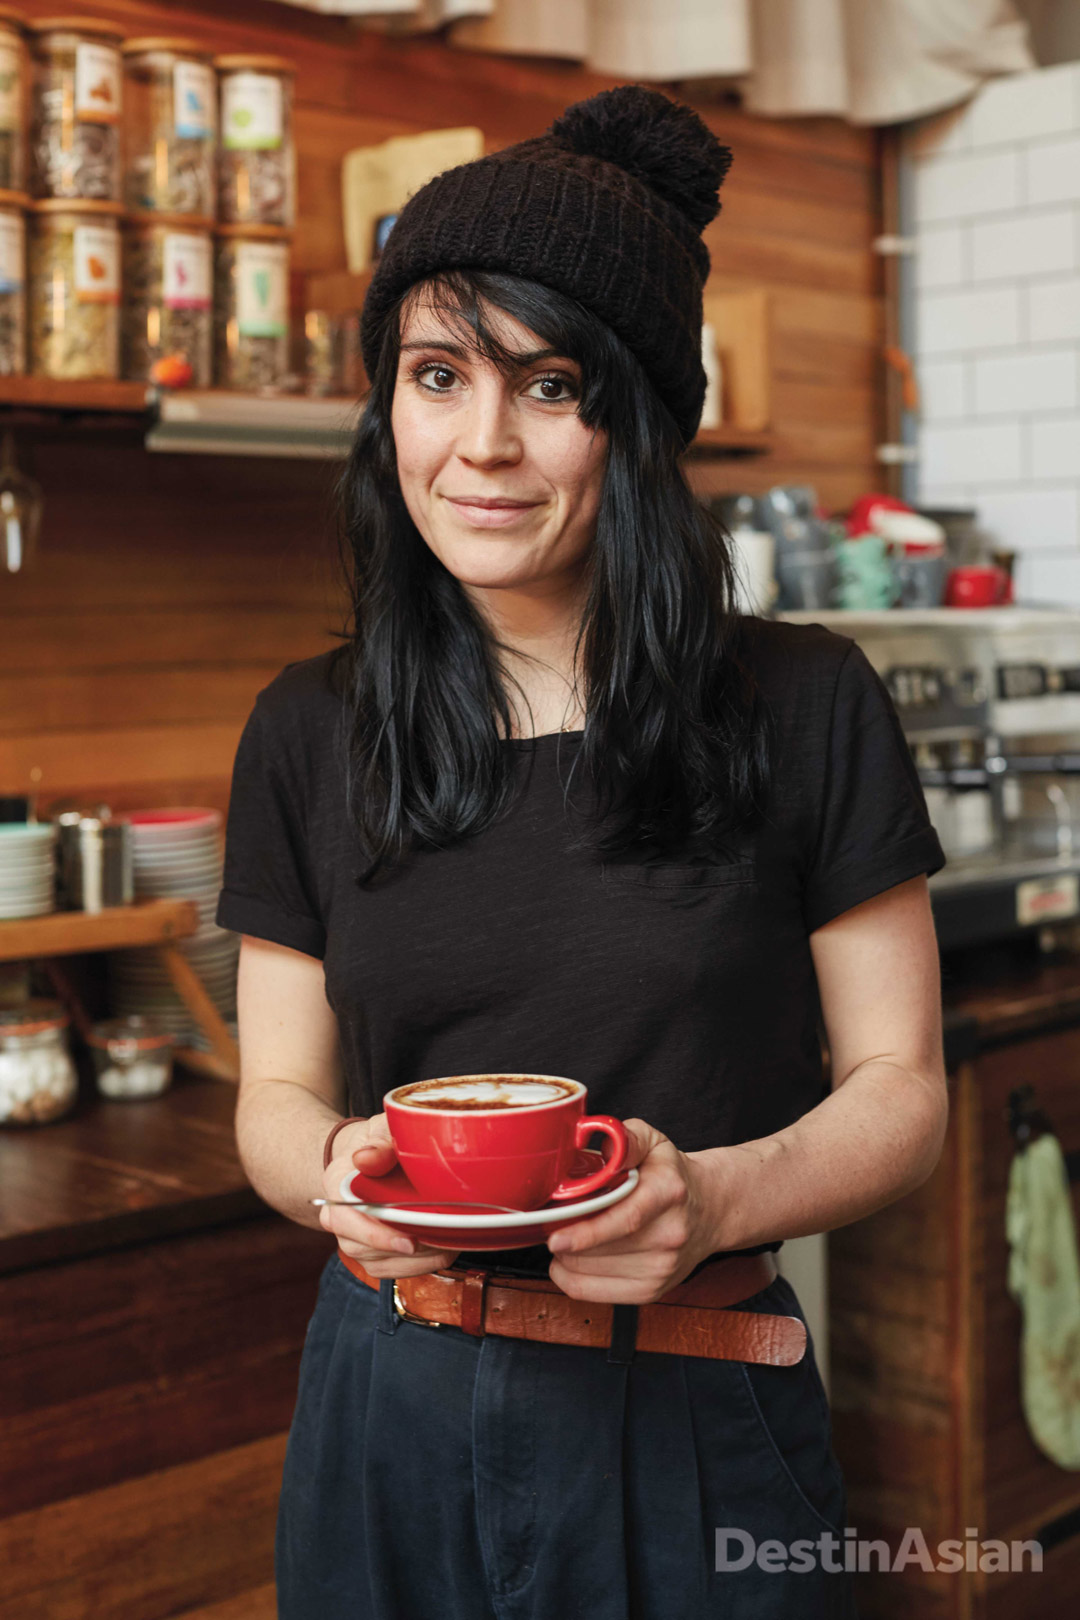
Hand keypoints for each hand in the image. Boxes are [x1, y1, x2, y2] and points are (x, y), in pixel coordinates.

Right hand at [319, 1111, 460, 1277]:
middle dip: (402, 1250)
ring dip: (414, 1260)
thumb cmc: (380, 1141)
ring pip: (377, 1263)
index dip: (375, 1234)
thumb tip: (367, 1158)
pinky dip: (416, 1267)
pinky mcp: (369, 1252)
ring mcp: (351, 1238)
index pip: (345, 1218)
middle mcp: (337, 1216)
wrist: (373, 1156)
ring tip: (446, 1243)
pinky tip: (440, 1250)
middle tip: (439, 1243)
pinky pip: (388, 1271)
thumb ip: (379, 1142)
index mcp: (336, 1183)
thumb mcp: (381, 1129)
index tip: (408, 1242)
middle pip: (359, 1247)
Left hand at [545, 1118, 718, 1303]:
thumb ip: (628, 1139)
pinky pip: (593, 1293)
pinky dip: (571, 1277)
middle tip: (554, 1220)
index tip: (555, 1239)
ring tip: (569, 1234)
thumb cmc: (672, 1176)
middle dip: (564, 1237)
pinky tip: (572, 1259)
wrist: (710, 1210)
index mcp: (668, 1192)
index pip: (625, 1220)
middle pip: (600, 1249)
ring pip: (590, 1272)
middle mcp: (668, 1234)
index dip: (586, 1234)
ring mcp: (662, 1268)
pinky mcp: (651, 1290)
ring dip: (566, 1256)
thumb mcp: (654, 1142)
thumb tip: (605, 1149)